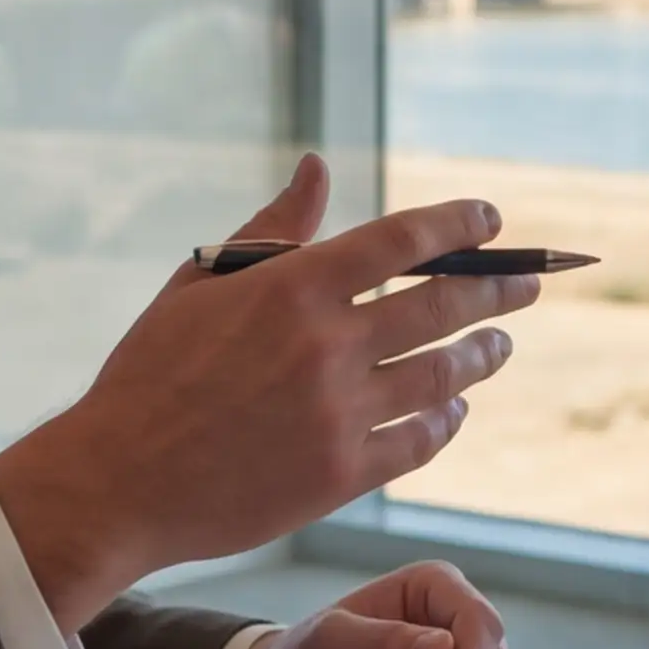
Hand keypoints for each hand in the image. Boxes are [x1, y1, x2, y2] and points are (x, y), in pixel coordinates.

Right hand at [0, 158, 529, 631]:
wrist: (118, 481)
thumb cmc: (150, 373)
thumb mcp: (200, 284)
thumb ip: (272, 227)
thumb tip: (318, 168)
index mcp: (293, 287)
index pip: (403, 240)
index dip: (458, 225)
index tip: (491, 220)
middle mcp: (328, 345)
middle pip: (442, 306)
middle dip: (497, 289)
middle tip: (530, 283)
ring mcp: (340, 413)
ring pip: (441, 374)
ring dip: (481, 354)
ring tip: (498, 344)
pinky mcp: (341, 476)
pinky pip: (417, 441)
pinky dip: (444, 420)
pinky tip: (452, 409)